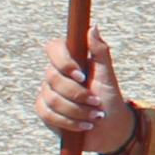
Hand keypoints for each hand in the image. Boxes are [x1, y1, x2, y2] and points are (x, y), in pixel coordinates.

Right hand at [37, 33, 133, 152]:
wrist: (110, 128)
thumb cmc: (110, 98)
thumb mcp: (107, 75)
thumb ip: (100, 52)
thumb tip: (94, 26)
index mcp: (71, 60)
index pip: (54, 48)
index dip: (64, 62)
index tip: (82, 76)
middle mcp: (55, 74)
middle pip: (53, 78)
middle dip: (78, 94)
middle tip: (97, 102)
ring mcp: (47, 92)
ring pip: (52, 99)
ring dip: (78, 110)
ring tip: (95, 116)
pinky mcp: (44, 111)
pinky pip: (48, 114)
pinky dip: (70, 122)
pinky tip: (85, 125)